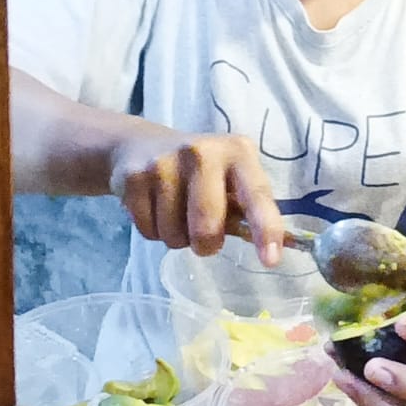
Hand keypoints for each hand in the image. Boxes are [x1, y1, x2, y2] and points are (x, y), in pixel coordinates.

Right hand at [108, 128, 285, 265]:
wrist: (141, 146)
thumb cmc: (200, 172)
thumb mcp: (229, 178)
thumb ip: (246, 208)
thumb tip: (270, 248)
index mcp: (238, 152)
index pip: (256, 195)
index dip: (265, 228)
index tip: (270, 259)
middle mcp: (203, 151)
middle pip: (207, 227)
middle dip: (206, 244)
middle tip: (203, 234)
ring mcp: (164, 162)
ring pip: (174, 235)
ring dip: (176, 237)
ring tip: (174, 211)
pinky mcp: (134, 177)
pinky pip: (148, 231)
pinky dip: (152, 230)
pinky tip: (153, 206)